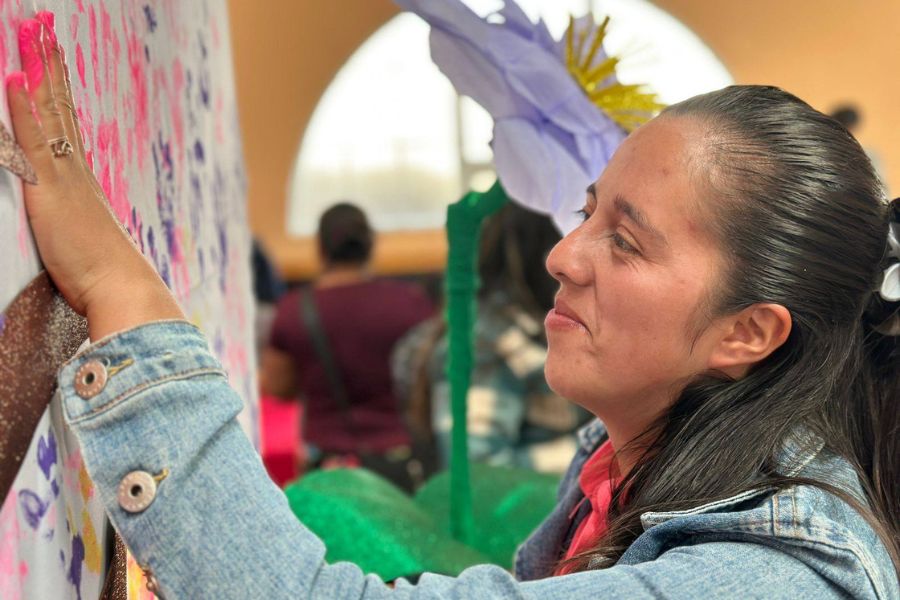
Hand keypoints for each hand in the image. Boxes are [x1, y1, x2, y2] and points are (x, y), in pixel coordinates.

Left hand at [6, 14, 183, 339]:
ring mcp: (65, 177)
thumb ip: (79, 221)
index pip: (66, 126)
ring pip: (50, 113)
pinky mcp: (51, 189)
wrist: (122, 288)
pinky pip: (35, 139)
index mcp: (82, 183)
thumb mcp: (86, 242)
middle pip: (60, 108)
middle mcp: (75, 171)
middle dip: (51, 68)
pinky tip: (16, 78)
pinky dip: (25, 107)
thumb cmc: (106, 276)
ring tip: (35, 37)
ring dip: (41, 73)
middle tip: (44, 31)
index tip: (51, 61)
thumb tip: (81, 215)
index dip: (57, 92)